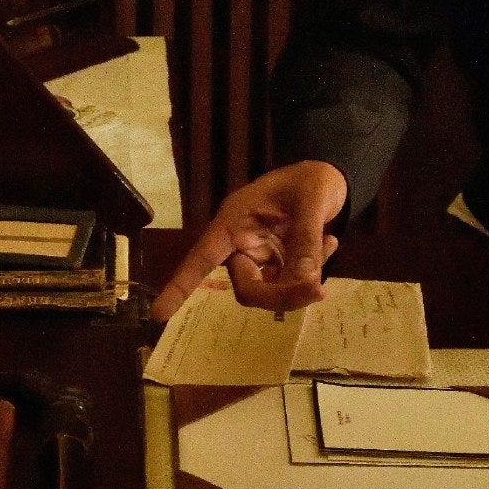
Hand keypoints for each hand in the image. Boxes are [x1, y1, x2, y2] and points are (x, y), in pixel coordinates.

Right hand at [151, 161, 348, 320]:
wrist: (330, 173)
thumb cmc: (312, 179)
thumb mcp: (311, 201)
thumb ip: (306, 241)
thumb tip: (305, 281)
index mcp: (234, 221)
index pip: (202, 257)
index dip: (180, 286)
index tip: (158, 315)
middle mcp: (241, 242)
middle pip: (246, 287)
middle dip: (280, 294)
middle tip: (317, 290)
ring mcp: (260, 255)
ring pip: (269, 292)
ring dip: (300, 285)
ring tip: (328, 247)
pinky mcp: (279, 263)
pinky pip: (289, 284)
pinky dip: (312, 272)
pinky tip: (330, 244)